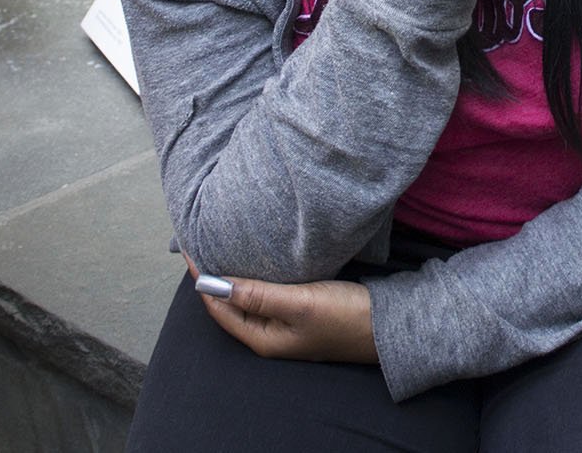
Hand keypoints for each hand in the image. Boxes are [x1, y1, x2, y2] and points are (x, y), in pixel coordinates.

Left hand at [185, 257, 377, 363]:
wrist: (390, 326)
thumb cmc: (346, 317)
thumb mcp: (299, 303)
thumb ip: (256, 295)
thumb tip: (211, 284)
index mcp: (262, 339)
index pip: (218, 307)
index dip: (202, 278)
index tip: (191, 247)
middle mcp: (269, 335)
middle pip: (229, 304)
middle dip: (214, 276)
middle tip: (203, 241)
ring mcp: (285, 325)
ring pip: (248, 297)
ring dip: (235, 275)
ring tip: (222, 245)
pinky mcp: (301, 313)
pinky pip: (266, 294)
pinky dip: (256, 276)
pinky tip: (257, 258)